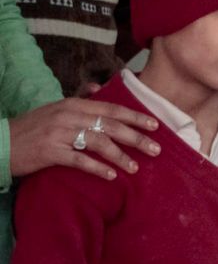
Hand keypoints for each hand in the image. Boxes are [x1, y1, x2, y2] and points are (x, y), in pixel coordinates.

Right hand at [7, 98, 159, 181]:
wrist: (1, 142)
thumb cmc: (32, 128)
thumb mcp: (55, 109)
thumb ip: (79, 101)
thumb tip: (98, 88)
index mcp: (73, 105)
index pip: (112, 109)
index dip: (135, 117)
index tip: (156, 126)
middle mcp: (69, 116)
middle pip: (111, 125)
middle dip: (136, 138)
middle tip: (156, 149)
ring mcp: (59, 134)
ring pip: (98, 143)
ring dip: (120, 156)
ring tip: (135, 168)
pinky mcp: (49, 152)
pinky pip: (79, 160)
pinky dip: (97, 168)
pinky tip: (111, 176)